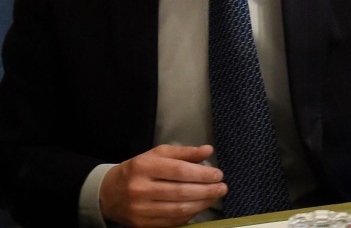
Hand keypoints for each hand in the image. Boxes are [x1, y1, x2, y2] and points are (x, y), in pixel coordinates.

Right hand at [99, 144, 226, 226]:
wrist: (107, 193)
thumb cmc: (138, 170)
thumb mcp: (157, 154)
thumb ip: (184, 152)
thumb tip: (208, 150)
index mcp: (144, 167)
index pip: (179, 171)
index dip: (202, 174)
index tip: (218, 174)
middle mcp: (140, 189)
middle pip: (181, 192)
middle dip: (207, 190)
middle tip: (222, 187)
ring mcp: (140, 209)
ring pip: (178, 210)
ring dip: (201, 204)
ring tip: (214, 197)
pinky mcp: (141, 225)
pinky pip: (171, 222)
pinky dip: (189, 215)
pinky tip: (199, 207)